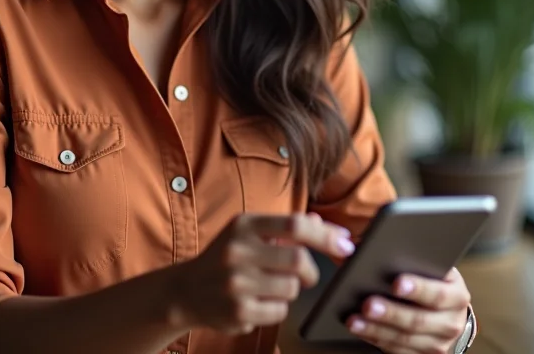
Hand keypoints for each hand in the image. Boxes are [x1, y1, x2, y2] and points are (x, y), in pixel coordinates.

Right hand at [171, 212, 354, 334]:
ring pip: (291, 288)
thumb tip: (320, 222)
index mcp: (244, 224)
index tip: (346, 243)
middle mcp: (238, 250)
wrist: (187, 290)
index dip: (325, 234)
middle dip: (310, 270)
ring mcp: (237, 282)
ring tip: (271, 286)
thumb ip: (284, 228)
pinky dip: (277, 307)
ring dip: (291, 289)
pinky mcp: (239, 310)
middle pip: (298, 260)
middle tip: (305, 274)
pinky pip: (280, 311)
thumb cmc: (226, 256)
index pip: (294, 224)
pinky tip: (259, 301)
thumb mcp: (248, 233)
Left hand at [346, 266, 470, 353]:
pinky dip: (377, 340)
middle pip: (419, 320)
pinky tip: (361, 330)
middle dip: (391, 313)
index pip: (438, 293)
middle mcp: (452, 322)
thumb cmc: (431, 276)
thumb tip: (374, 248)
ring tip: (355, 321)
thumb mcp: (430, 263)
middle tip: (367, 304)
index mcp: (456, 294)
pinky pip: (399, 351)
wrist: (447, 307)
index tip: (396, 283)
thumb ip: (411, 257)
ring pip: (406, 340)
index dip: (418, 288)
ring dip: (377, 330)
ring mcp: (440, 343)